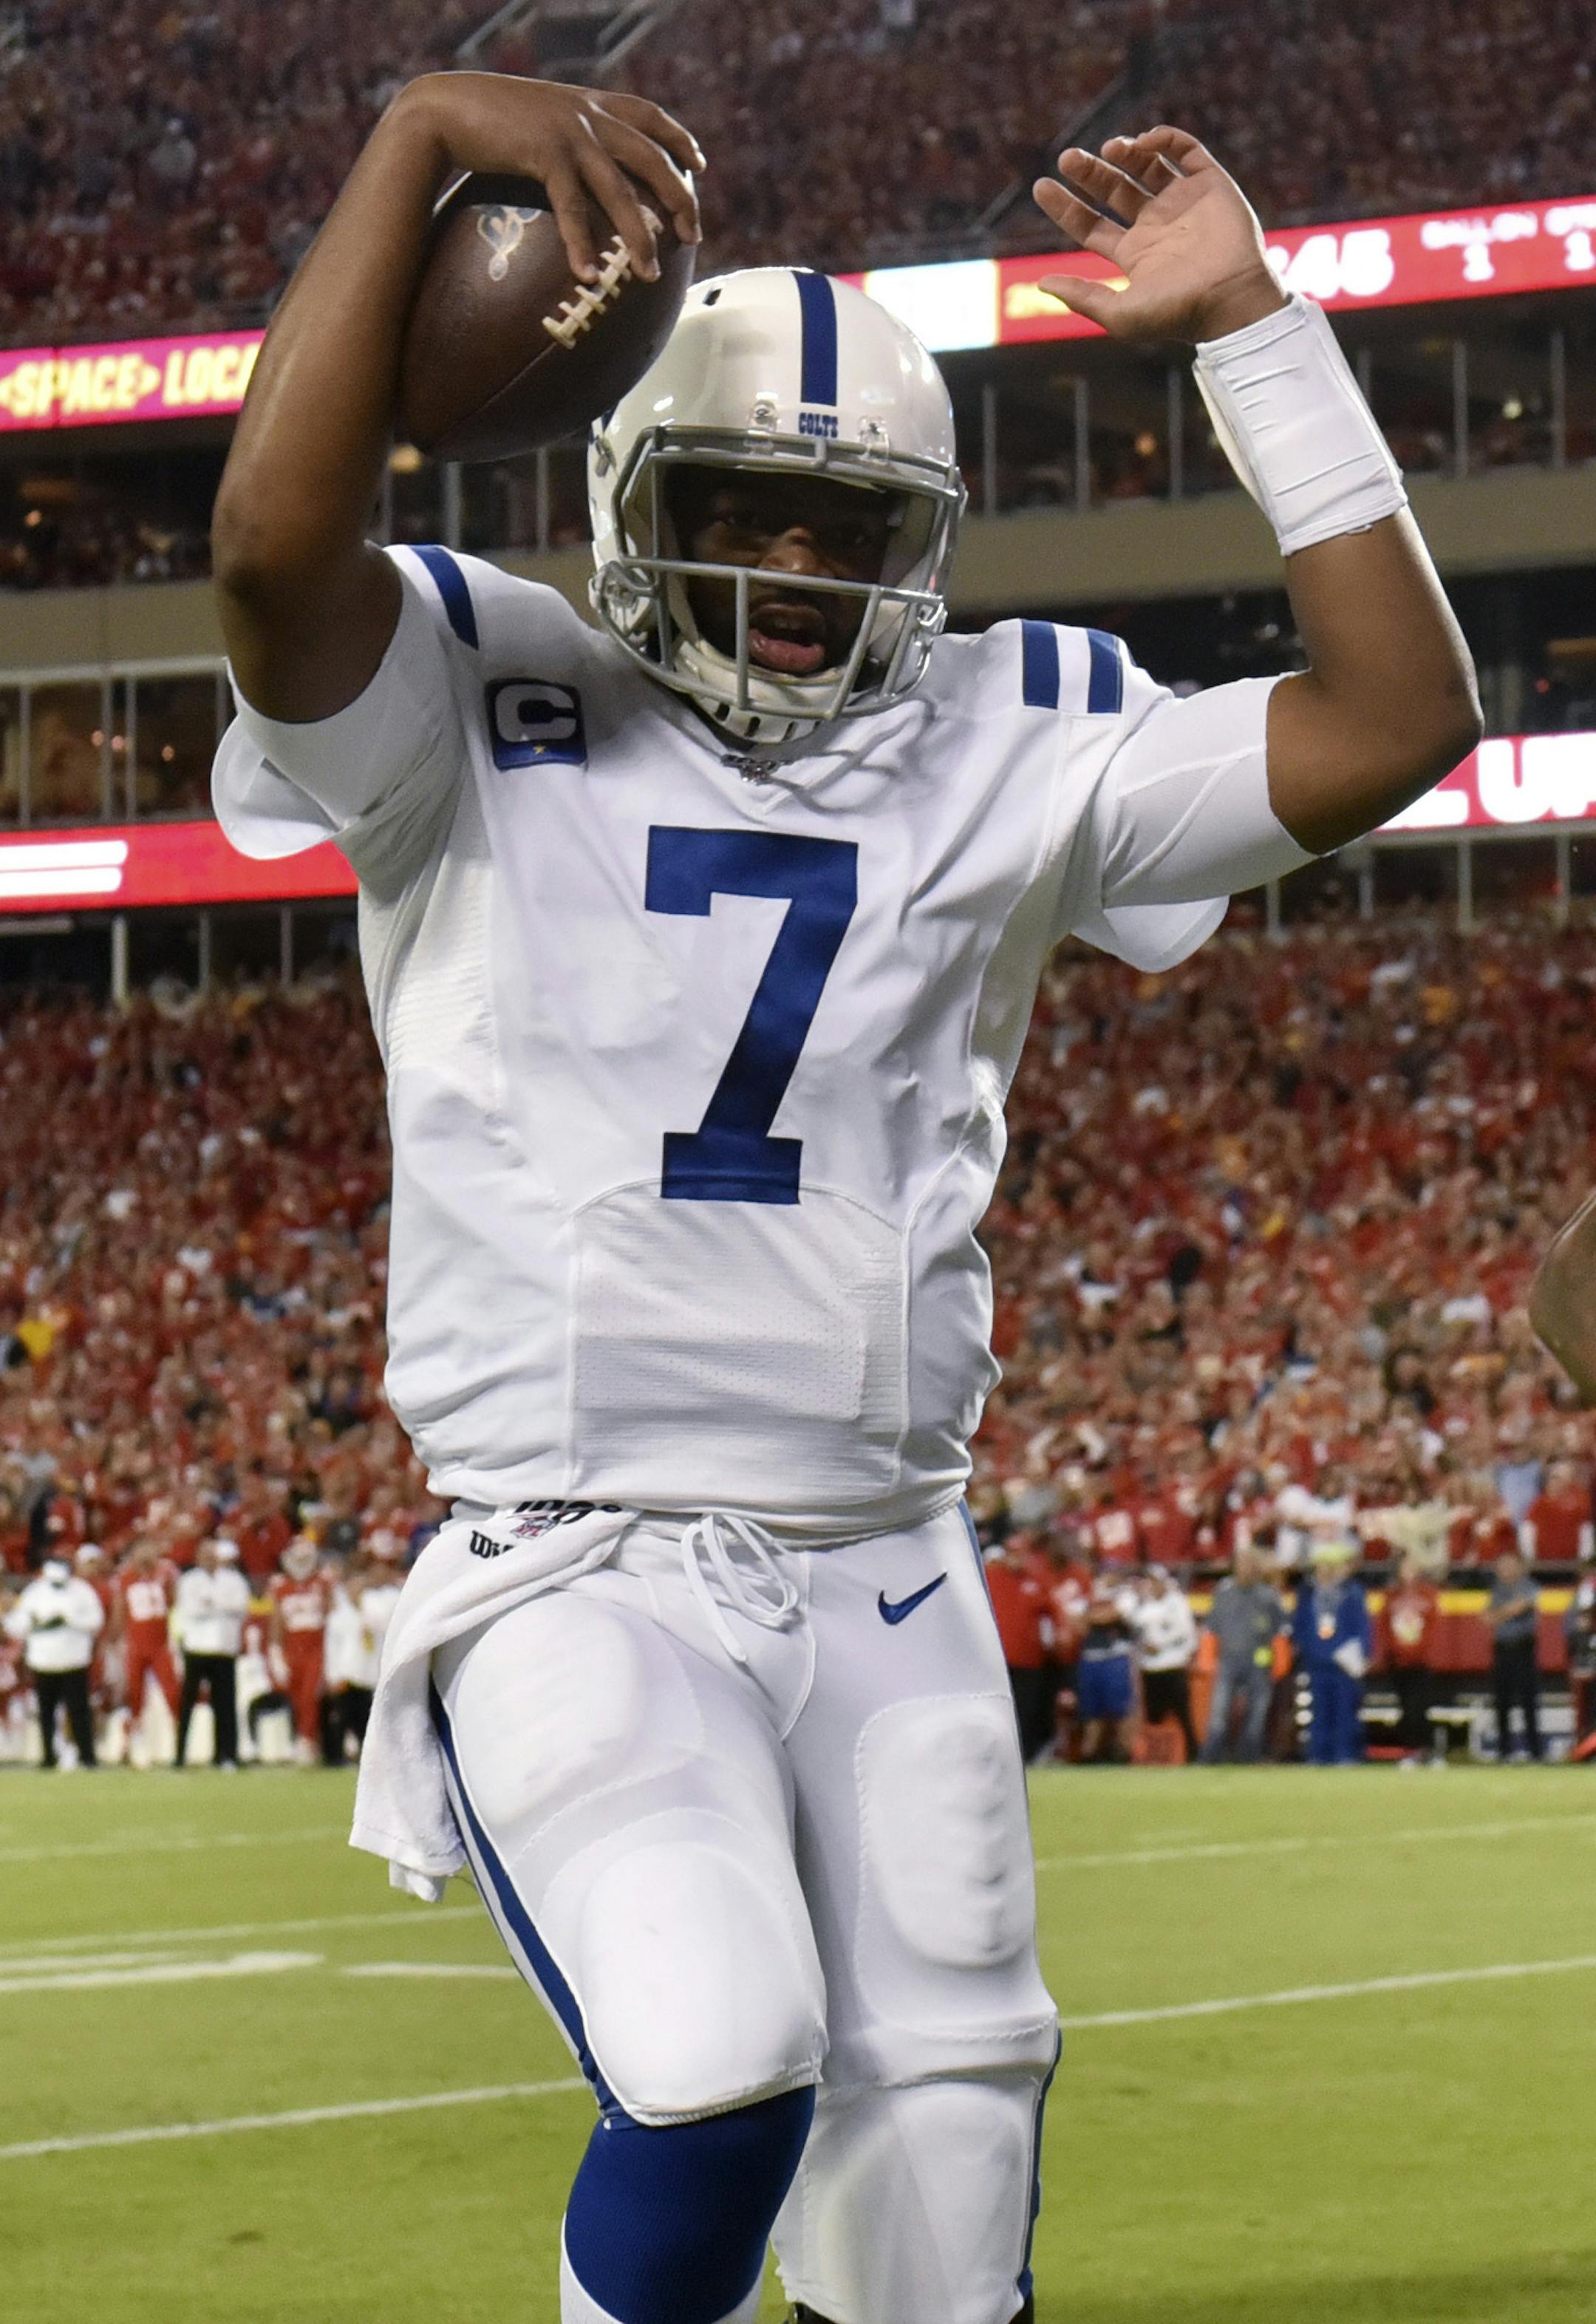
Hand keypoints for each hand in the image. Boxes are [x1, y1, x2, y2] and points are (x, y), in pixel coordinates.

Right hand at [394, 71, 702, 285]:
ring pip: (619, 190)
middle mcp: (586, 114)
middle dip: (678, 198)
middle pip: (650, 157)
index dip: (678, 137)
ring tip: (650, 276)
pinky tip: (588, 275)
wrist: (443, 107)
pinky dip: (581, 243)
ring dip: (638, 236)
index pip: (648, 115)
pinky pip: (572, 206)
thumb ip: (564, 137)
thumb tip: (577, 169)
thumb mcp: (535, 119)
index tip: (699, 163)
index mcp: (588, 103)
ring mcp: (567, 133)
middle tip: (693, 235)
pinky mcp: (543, 153)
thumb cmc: (484, 120)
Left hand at [1032, 127, 1284, 345]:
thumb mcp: (1121, 313)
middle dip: (1090, 172)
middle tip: (1068, 158)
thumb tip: (1041, 284)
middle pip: (1114, 189)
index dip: (1065, 206)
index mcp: (1133, 254)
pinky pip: (1186, 151)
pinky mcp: (1211, 185)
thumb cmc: (1178, 314)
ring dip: (1125, 152)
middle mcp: (1156, 226)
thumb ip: (1082, 297)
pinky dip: (1165, 138)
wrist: (1232, 299)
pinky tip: (1145, 141)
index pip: (1090, 225)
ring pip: (1147, 166)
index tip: (1041, 186)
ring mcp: (1183, 204)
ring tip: (1111, 149)